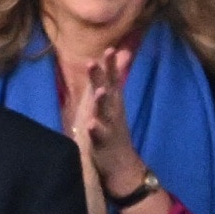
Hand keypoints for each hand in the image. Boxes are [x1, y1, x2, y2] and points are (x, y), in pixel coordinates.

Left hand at [70, 48, 145, 203]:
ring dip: (101, 102)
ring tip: (99, 91)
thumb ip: (114, 83)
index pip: (112, 81)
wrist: (122, 165)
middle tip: (95, 61)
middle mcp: (113, 113)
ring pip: (105, 113)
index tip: (109, 49)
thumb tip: (123, 59)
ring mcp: (109, 128)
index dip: (110, 66)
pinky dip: (96, 130)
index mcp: (114, 104)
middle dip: (103, 77)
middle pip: (109, 92)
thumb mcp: (115, 106)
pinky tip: (91, 125)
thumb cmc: (114, 132)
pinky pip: (99, 136)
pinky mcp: (104, 144)